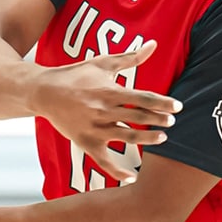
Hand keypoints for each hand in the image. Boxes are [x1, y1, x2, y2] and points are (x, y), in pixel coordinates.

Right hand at [33, 40, 180, 183]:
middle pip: (139, 118)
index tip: (178, 107)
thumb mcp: (102, 63)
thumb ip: (130, 57)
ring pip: (127, 137)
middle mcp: (103, 111)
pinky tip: (132, 176)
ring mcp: (95, 129)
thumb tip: (154, 45)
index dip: (162, 103)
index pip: (143, 98)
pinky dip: (117, 171)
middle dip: (159, 121)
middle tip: (172, 122)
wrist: (44, 92)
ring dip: (147, 139)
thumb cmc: (75, 75)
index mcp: (109, 91)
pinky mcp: (85, 142)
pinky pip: (104, 161)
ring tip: (163, 139)